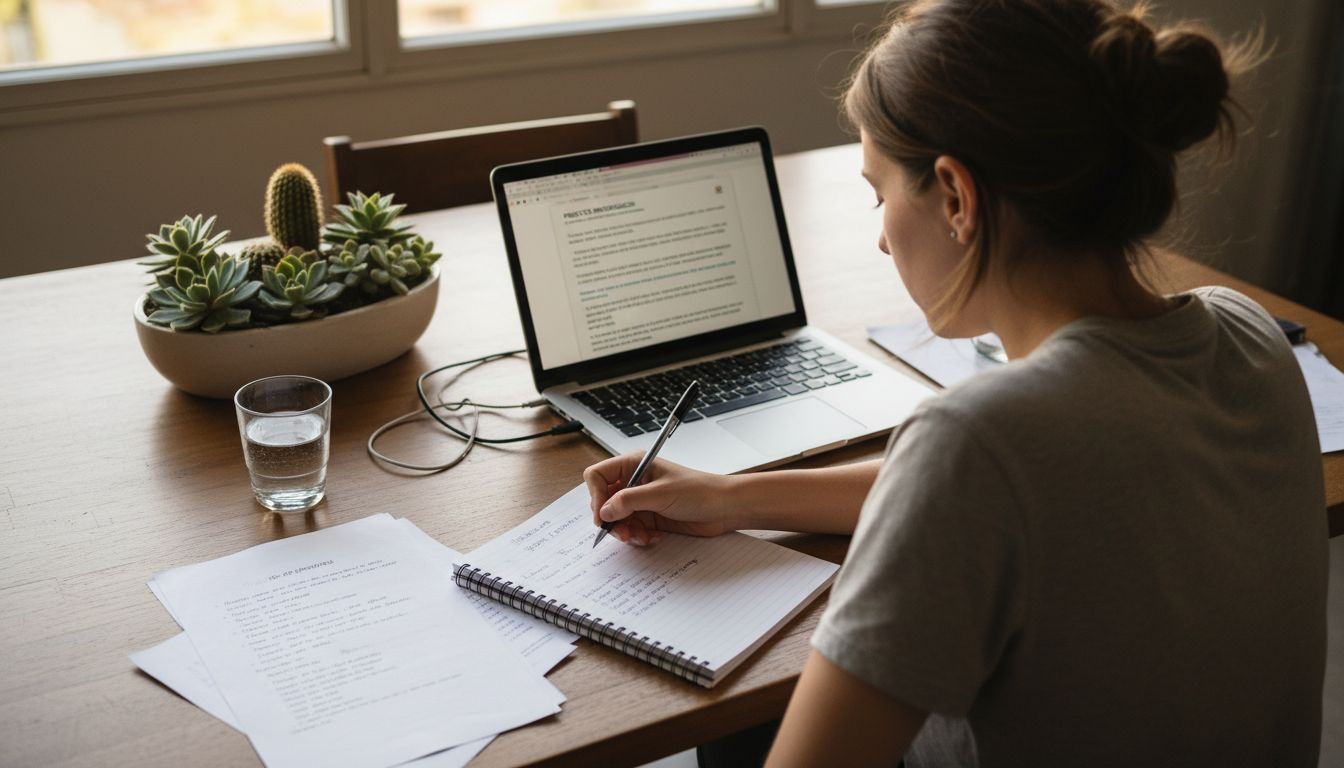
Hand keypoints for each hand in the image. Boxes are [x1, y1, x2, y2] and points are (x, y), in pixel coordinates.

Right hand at [583, 453, 735, 545]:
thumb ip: (628, 501)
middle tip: (621, 533)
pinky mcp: (650, 517)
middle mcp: (634, 482)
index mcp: (634, 465)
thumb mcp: (660, 494)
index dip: (596, 496)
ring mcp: (641, 501)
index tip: (602, 515)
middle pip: (603, 501)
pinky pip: (631, 530)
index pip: (598, 476)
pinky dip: (638, 537)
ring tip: (641, 537)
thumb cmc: (699, 490)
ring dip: (625, 532)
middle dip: (611, 519)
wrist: (724, 508)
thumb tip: (604, 511)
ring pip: (616, 519)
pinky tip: (652, 537)